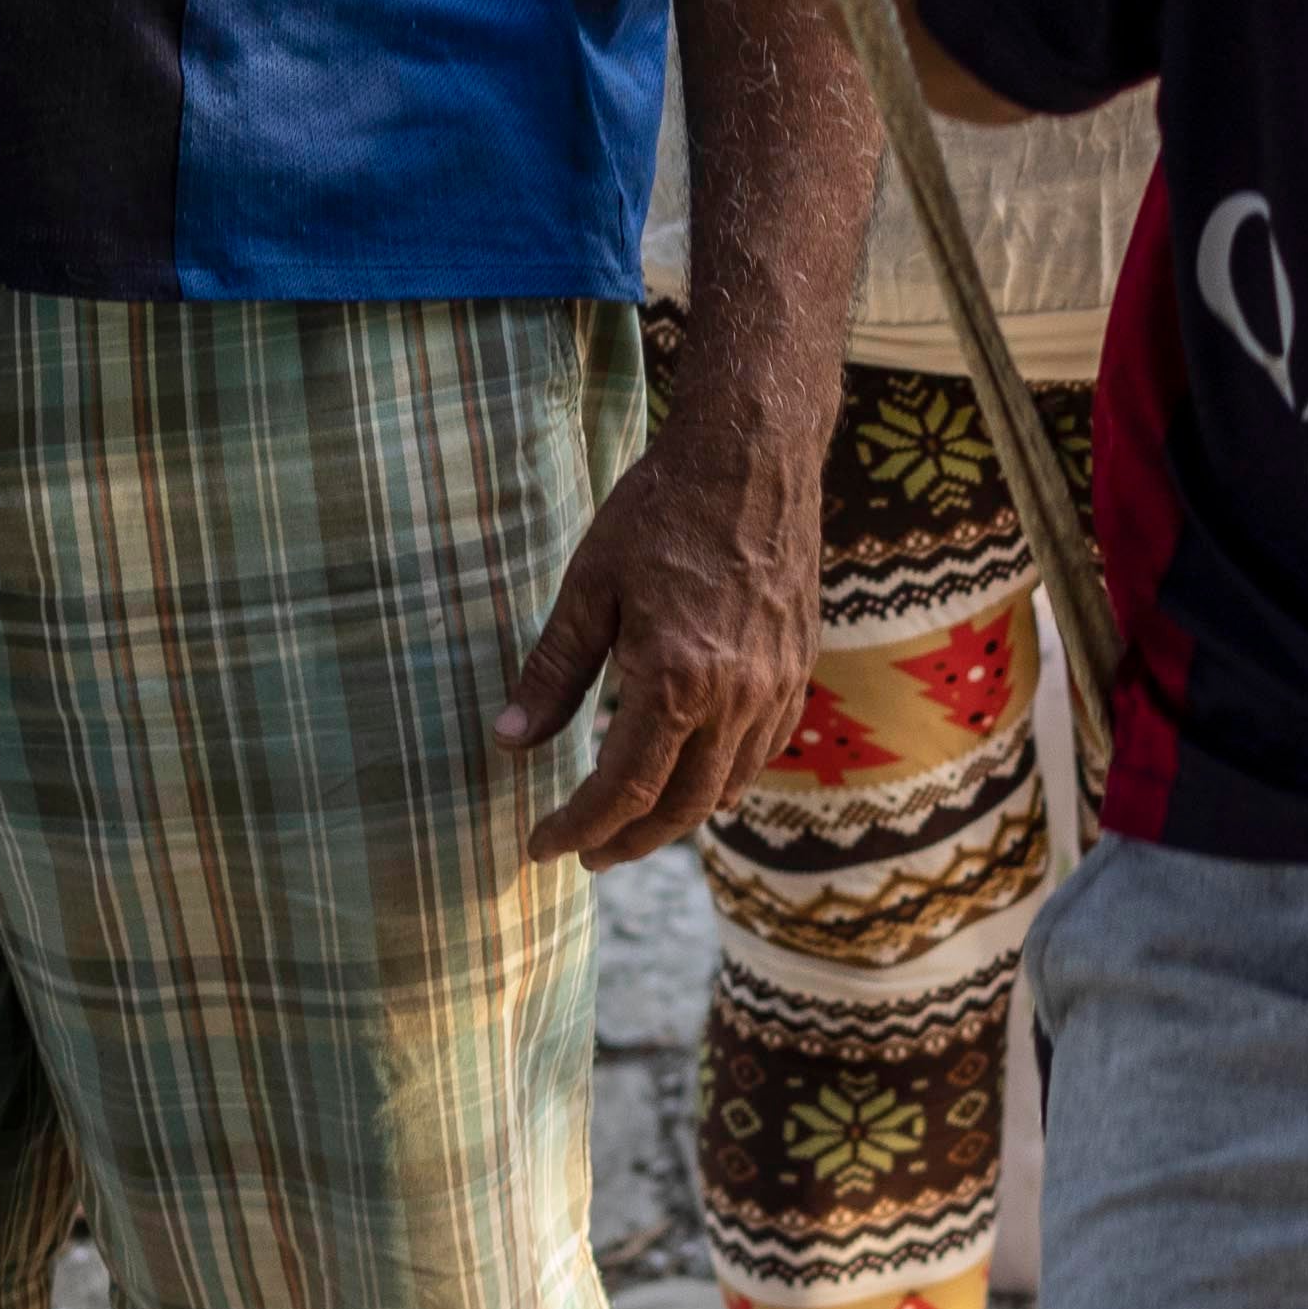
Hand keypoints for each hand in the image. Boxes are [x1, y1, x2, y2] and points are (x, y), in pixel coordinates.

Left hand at [498, 374, 818, 868]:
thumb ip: (553, 673)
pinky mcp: (798, 669)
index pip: (624, 790)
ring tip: (632, 822)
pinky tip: (695, 774)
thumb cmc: (662, 511)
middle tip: (586, 852)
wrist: (754, 456)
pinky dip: (724, 781)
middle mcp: (735, 698)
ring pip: (728, 789)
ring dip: (676, 818)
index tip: (544, 844)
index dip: (579, 828)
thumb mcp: (589, 587)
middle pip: (680, 808)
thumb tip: (509, 740)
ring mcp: (776, 688)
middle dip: (627, 841)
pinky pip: (763, 752)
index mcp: (676, 680)